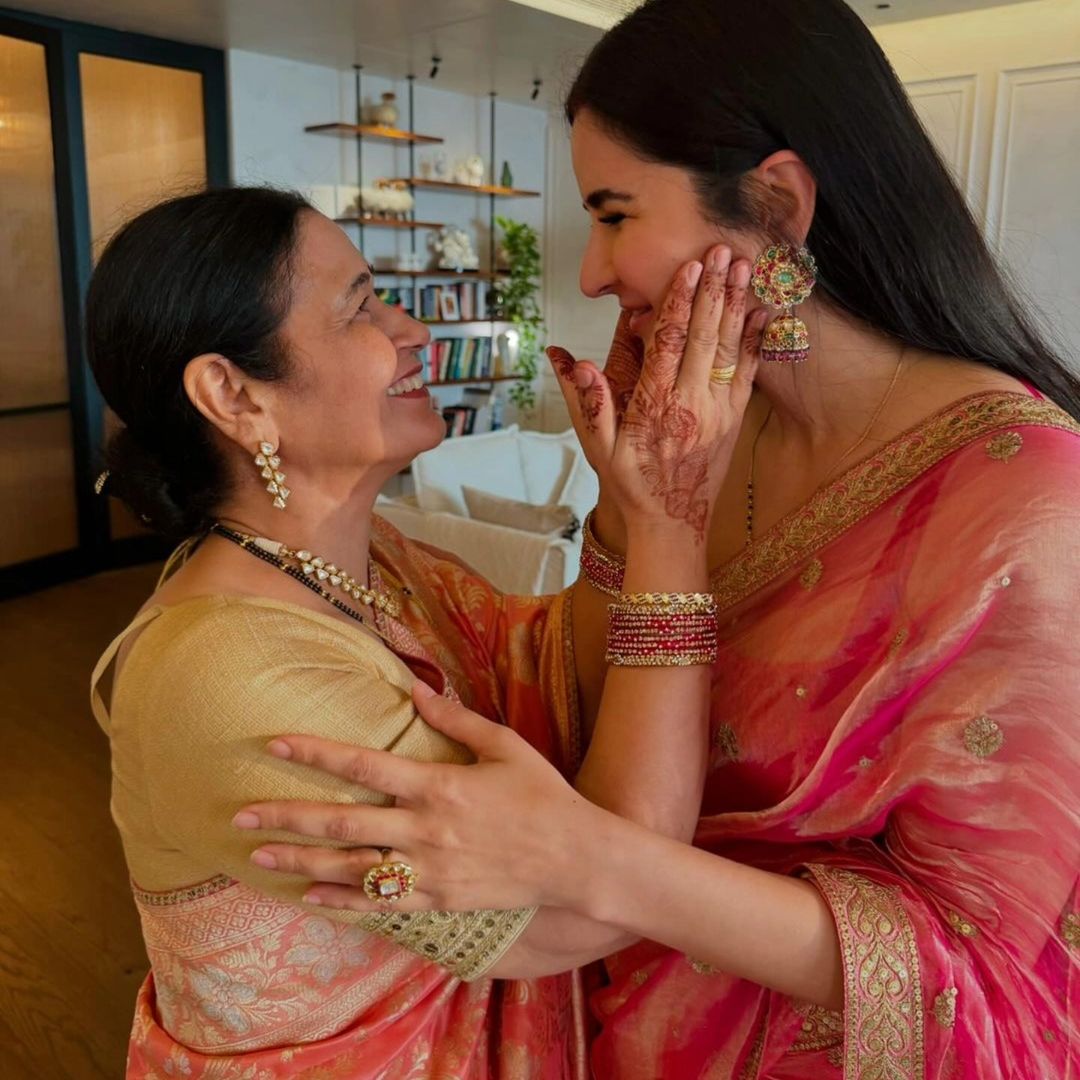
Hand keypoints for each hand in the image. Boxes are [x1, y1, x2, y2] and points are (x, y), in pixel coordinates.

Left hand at [232, 683, 596, 912]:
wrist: (575, 859)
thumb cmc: (542, 795)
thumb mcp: (504, 746)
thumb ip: (455, 719)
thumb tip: (416, 687)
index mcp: (438, 786)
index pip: (364, 765)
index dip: (316, 753)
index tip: (276, 743)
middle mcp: (424, 830)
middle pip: (342, 821)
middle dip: (287, 814)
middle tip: (240, 812)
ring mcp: (428, 871)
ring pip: (350, 866)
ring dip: (301, 859)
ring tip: (259, 853)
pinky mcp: (437, 902)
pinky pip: (379, 905)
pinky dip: (340, 902)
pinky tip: (308, 896)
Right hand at [548, 246, 764, 543]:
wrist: (673, 524)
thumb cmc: (631, 484)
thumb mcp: (599, 449)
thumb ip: (589, 403)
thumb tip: (574, 362)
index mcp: (655, 407)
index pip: (670, 344)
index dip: (681, 302)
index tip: (690, 267)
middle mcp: (691, 405)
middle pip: (706, 337)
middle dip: (715, 290)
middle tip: (724, 250)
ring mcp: (718, 412)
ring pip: (731, 349)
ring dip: (737, 305)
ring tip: (744, 267)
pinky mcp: (734, 419)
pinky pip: (749, 374)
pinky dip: (756, 341)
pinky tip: (761, 312)